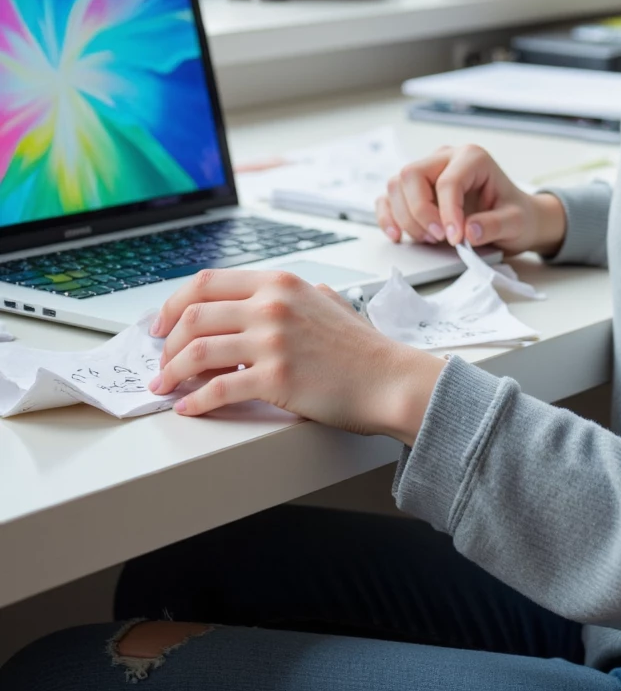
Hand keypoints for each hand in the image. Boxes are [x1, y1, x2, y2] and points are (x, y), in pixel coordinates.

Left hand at [147, 267, 443, 440]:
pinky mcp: (276, 377)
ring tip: (165, 385)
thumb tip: (261, 300)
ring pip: (197, 350)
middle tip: (160, 361)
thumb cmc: (361, 348)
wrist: (389, 379)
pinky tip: (189, 407)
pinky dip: (195, 400)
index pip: (206, 282)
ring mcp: (272, 340)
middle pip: (194, 316)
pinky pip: (218, 388)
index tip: (162, 324)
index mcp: (279, 282)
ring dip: (172, 371)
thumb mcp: (325, 301)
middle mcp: (272, 305)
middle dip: (167, 342)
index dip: (173, 304)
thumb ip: (291, 296)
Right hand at [375, 143, 565, 258]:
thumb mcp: (516, 222)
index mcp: (472, 157)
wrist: (514, 220)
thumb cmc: (514, 214)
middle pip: (412, 175)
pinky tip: (398, 235)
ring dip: (406, 217)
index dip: (447, 211)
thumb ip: (495, 225)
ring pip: (396, 186)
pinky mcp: (415, 190)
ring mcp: (427, 172)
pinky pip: (389, 198)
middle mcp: (445, 158)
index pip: (448, 180)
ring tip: (430, 238)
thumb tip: (469, 231)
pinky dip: (389, 217)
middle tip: (438, 237)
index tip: (454, 237)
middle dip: (420, 211)